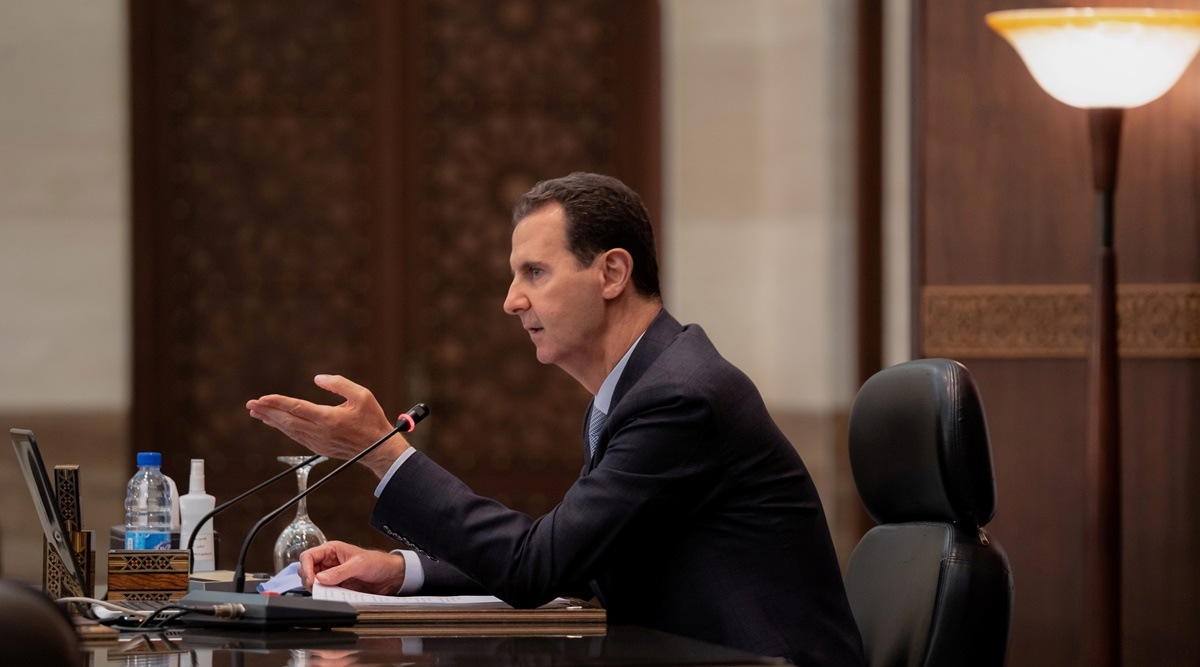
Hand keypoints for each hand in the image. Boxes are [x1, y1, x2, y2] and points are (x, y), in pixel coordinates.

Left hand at [246, 374, 406, 476]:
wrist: (378, 449)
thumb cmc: (371, 420)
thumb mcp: (362, 395)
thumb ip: (339, 384)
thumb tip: (317, 379)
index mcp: (328, 418)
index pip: (296, 408)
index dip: (277, 402)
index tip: (262, 398)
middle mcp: (319, 432)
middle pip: (286, 421)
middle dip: (267, 412)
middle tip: (250, 404)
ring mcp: (317, 442)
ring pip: (289, 430)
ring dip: (271, 420)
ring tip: (257, 413)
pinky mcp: (318, 447)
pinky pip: (295, 436)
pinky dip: (283, 428)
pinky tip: (276, 423)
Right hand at [299, 541, 406, 595]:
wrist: (390, 576)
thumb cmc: (377, 563)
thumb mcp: (359, 565)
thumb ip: (339, 572)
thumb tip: (320, 578)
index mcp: (331, 550)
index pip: (308, 556)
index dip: (306, 568)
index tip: (312, 581)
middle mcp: (329, 562)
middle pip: (306, 570)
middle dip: (308, 579)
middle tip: (317, 588)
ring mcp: (331, 574)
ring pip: (312, 581)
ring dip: (315, 588)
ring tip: (325, 591)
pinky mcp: (336, 586)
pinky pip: (323, 590)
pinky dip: (323, 594)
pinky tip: (331, 595)